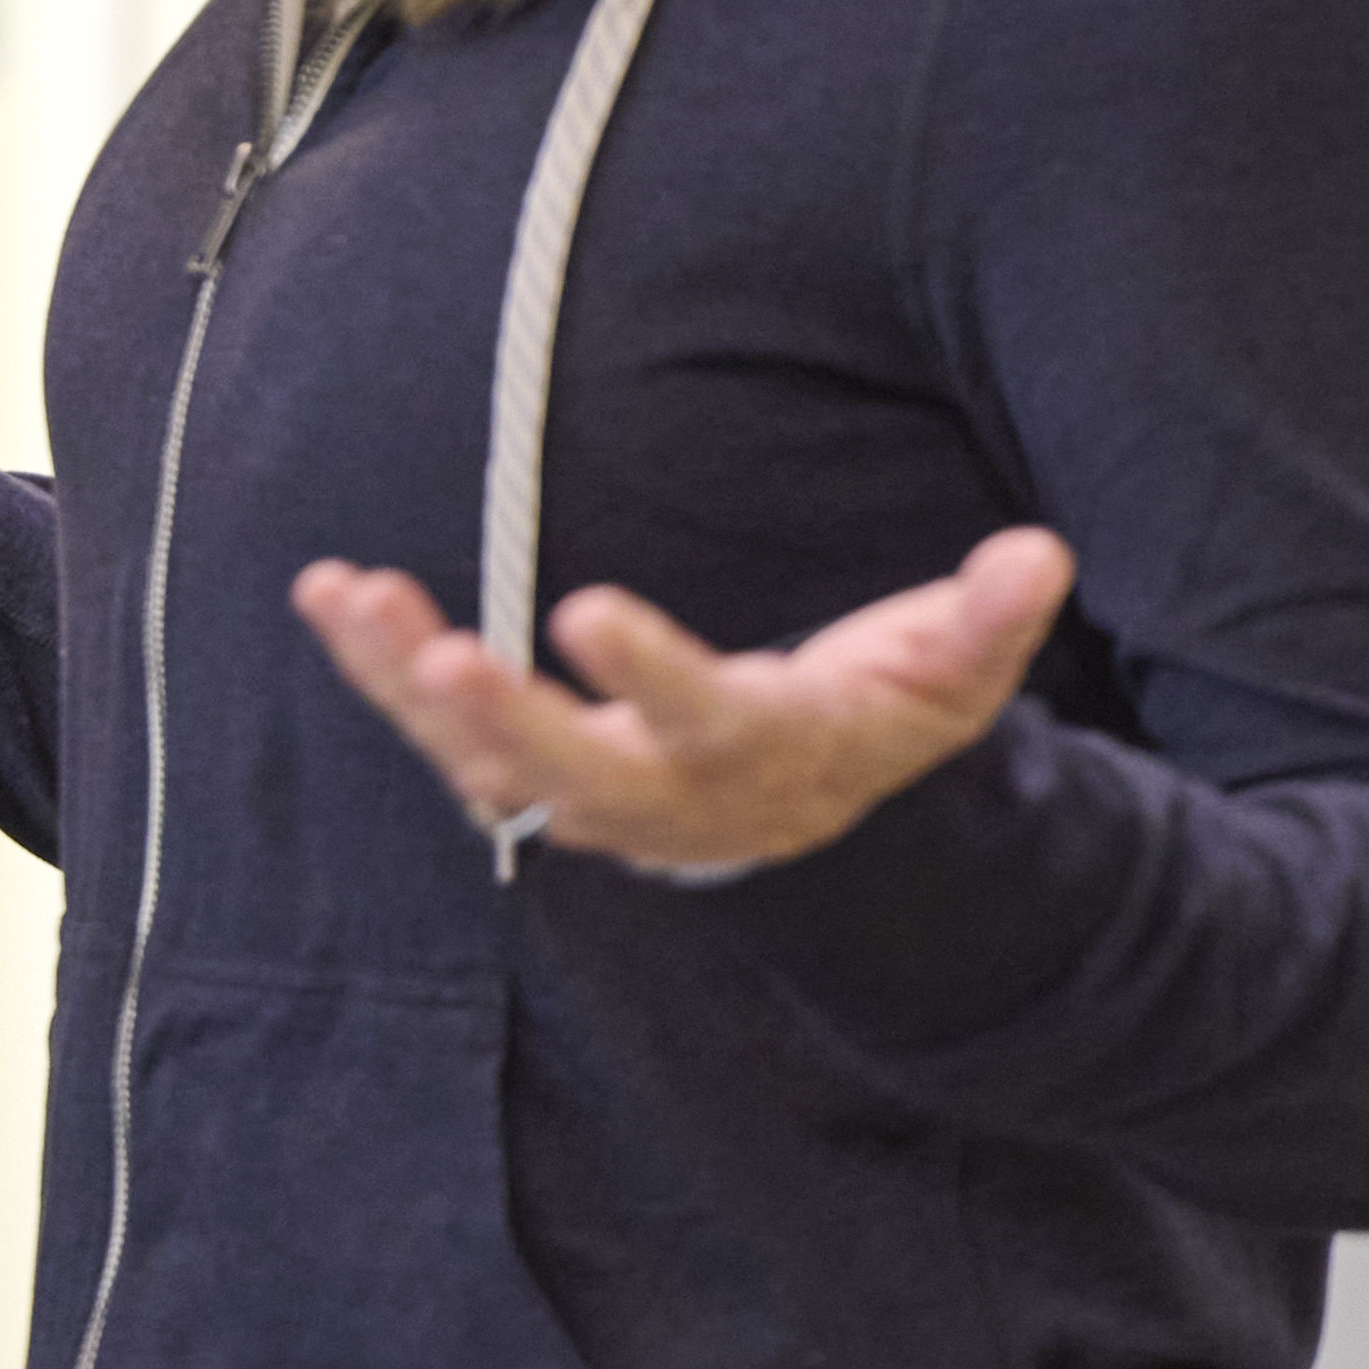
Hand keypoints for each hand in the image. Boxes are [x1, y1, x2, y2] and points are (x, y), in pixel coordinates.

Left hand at [288, 529, 1072, 873]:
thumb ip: (990, 622)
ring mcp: (583, 794)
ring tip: (347, 597)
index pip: (705, 721)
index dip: (649, 674)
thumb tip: (1039, 556)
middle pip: (570, 770)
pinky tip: (329, 596)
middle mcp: (661, 795)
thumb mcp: (954, 678)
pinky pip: (439, 733)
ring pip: (481, 757)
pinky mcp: (524, 773)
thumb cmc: (878, 721)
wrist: (805, 812)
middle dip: (498, 718)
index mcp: (764, 754)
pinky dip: (379, 671)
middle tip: (436, 656)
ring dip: (406, 683)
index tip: (586, 609)